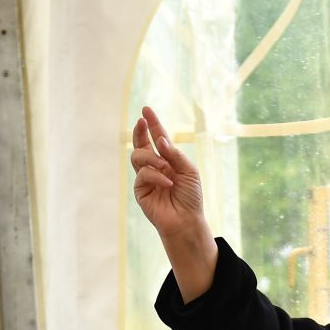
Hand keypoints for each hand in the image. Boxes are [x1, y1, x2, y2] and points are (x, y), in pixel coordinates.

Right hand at [131, 105, 216, 300]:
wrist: (186, 219)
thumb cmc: (191, 196)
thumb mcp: (189, 171)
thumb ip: (175, 155)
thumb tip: (160, 140)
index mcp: (168, 159)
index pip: (157, 137)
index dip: (152, 123)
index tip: (145, 109)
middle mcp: (155, 166)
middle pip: (141, 143)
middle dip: (140, 131)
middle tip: (141, 122)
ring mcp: (146, 178)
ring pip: (138, 156)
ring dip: (151, 158)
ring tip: (165, 167)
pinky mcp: (140, 190)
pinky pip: (142, 175)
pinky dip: (155, 176)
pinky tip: (167, 183)